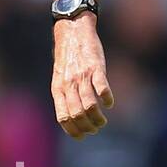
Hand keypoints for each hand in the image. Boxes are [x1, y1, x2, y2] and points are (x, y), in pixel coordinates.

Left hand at [51, 12, 114, 139]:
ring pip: (90, 106)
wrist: (72, 31)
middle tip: (95, 128)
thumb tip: (70, 117)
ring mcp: (82, 76)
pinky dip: (107, 99)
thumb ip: (64, 94)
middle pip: (77, 115)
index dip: (73, 130)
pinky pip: (102, 88)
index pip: (63, 117)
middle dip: (88, 127)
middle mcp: (68, 84)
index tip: (82, 136)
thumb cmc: (68, 57)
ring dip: (98, 118)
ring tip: (103, 120)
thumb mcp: (59, 77)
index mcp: (57, 88)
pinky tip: (109, 103)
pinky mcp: (96, 67)